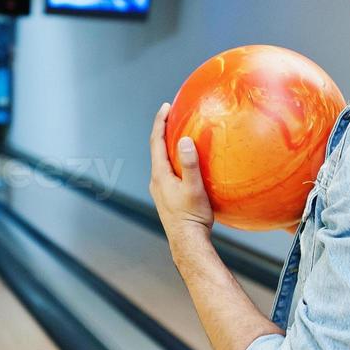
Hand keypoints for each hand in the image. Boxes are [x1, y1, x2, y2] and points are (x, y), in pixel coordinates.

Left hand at [149, 102, 213, 244]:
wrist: (187, 243)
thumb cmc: (193, 217)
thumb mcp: (194, 189)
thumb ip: (190, 164)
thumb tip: (184, 141)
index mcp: (160, 175)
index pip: (156, 142)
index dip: (160, 122)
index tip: (166, 106)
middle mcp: (156, 181)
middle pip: (156, 149)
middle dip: (164, 130)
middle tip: (173, 114)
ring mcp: (160, 190)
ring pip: (161, 160)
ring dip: (168, 145)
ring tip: (180, 133)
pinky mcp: (167, 196)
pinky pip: (168, 170)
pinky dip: (173, 159)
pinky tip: (186, 162)